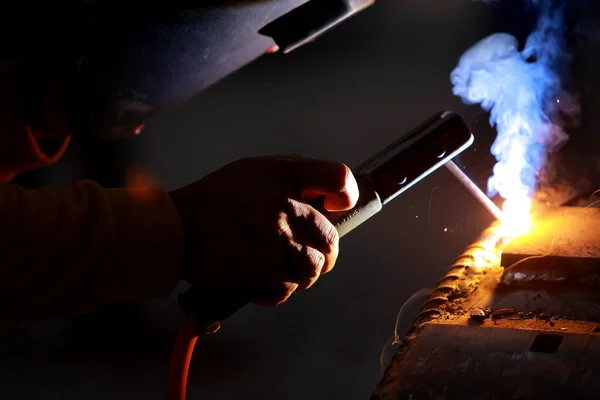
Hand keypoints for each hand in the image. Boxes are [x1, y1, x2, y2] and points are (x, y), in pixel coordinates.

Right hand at [169, 155, 358, 305]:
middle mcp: (284, 203)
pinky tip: (260, 284)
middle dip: (321, 256)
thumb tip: (327, 198)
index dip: (346, 196)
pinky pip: (287, 289)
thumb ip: (293, 179)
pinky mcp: (262, 266)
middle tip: (303, 258)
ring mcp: (274, 236)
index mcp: (285, 174)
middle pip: (331, 241)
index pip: (339, 178)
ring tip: (277, 272)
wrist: (175, 228)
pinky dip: (276, 293)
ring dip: (298, 277)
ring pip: (312, 269)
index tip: (336, 209)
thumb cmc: (216, 200)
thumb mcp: (255, 171)